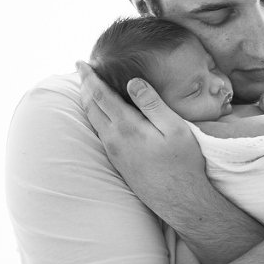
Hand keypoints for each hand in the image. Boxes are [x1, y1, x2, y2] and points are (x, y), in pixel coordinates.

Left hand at [76, 61, 205, 205]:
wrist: (179, 200)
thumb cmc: (183, 162)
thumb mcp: (175, 128)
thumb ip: (152, 104)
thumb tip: (132, 82)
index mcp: (126, 127)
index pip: (99, 95)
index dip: (89, 77)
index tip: (80, 62)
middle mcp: (113, 140)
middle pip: (90, 107)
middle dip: (84, 86)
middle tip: (83, 70)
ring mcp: (113, 153)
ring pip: (93, 121)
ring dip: (88, 102)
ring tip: (89, 88)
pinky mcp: (117, 162)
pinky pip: (99, 132)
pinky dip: (96, 116)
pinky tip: (103, 113)